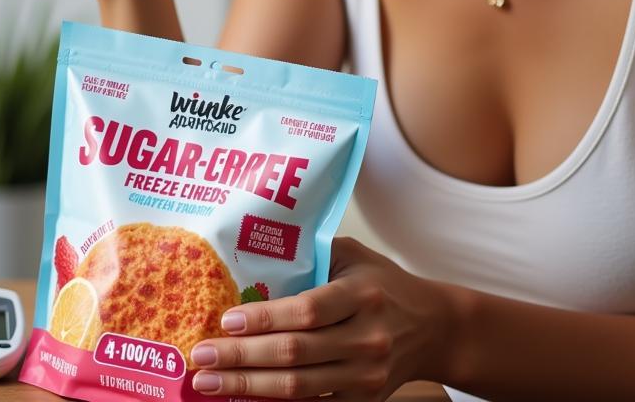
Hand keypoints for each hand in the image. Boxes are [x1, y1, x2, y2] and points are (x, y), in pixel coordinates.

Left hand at [189, 237, 447, 399]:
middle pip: (295, 353)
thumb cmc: (383, 283)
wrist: (433, 327)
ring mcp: (365, 376)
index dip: (264, 318)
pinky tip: (244, 400)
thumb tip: (256, 249)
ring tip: (209, 383)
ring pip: (298, 387)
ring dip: (248, 388)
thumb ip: (314, 252)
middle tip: (201, 357)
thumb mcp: (355, 256)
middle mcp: (366, 337)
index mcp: (361, 294)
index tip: (226, 321)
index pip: (307, 310)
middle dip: (241, 358)